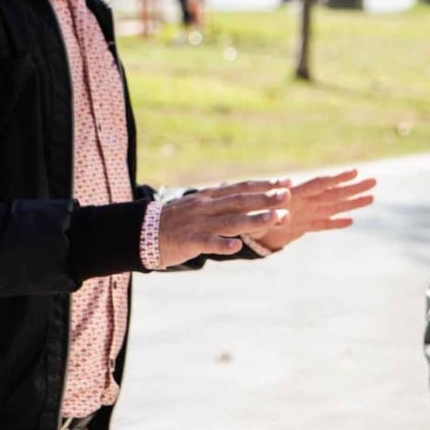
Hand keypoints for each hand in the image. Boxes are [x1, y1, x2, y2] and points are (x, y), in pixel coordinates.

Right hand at [156, 180, 288, 267]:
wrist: (142, 232)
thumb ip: (217, 198)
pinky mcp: (189, 241)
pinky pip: (208, 242)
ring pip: (230, 221)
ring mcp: (198, 224)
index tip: (286, 182)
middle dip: (265, 198)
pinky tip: (237, 247)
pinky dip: (222, 244)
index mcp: (210, 197)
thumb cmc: (174, 220)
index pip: (241, 188)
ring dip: (253, 219)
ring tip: (275, 218)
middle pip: (240, 201)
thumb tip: (231, 186)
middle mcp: (206, 207)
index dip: (264, 184)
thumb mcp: (196, 204)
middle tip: (287, 196)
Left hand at [244, 169, 375, 250]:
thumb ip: (270, 214)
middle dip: (353, 188)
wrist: (241, 227)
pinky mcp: (303, 226)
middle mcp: (303, 202)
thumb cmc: (246, 219)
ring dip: (351, 203)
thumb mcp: (256, 218)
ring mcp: (305, 213)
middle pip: (332, 193)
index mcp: (293, 196)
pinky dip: (335, 224)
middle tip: (374, 181)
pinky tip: (350, 221)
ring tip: (372, 197)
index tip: (354, 172)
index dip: (336, 179)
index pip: (318, 185)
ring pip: (333, 206)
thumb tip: (285, 213)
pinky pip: (323, 224)